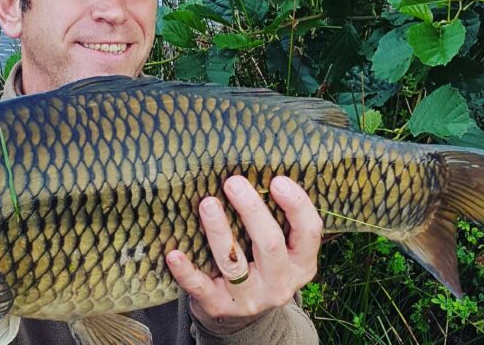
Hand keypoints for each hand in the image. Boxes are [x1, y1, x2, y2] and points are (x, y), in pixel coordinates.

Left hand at [166, 175, 321, 334]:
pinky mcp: (218, 306)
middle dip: (251, 211)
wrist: (239, 316)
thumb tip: (257, 168)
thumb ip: (277, 219)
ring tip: (208, 204)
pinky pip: (200, 287)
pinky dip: (186, 271)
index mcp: (301, 263)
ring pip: (233, 263)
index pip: (309, 231)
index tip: (277, 180)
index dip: (296, 205)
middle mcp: (280, 283)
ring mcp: (250, 298)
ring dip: (219, 231)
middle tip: (233, 183)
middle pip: (270, 244)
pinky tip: (174, 253)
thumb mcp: (281, 249)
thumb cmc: (259, 265)